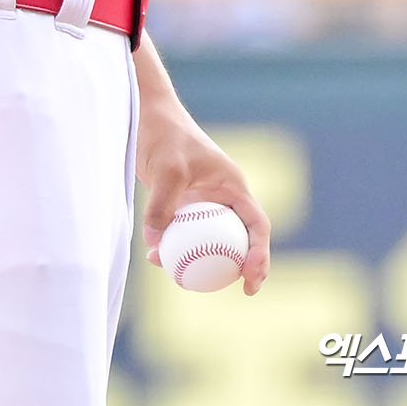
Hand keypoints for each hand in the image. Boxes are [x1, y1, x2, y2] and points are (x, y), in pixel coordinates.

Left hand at [137, 101, 270, 296]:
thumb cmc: (164, 135)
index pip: (257, 225)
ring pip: (212, 240)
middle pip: (240, 239)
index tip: (249, 280)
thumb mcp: (167, 169)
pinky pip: (187, 233)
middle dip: (239, 268)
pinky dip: (177, 247)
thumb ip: (163, 205)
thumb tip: (155, 244)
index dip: (260, 255)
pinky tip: (156, 258)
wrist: (146, 114)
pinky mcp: (184, 203)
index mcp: (233, 185)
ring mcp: (204, 200)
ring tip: (182, 281)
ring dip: (202, 261)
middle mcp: (223, 195)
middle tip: (235, 291)